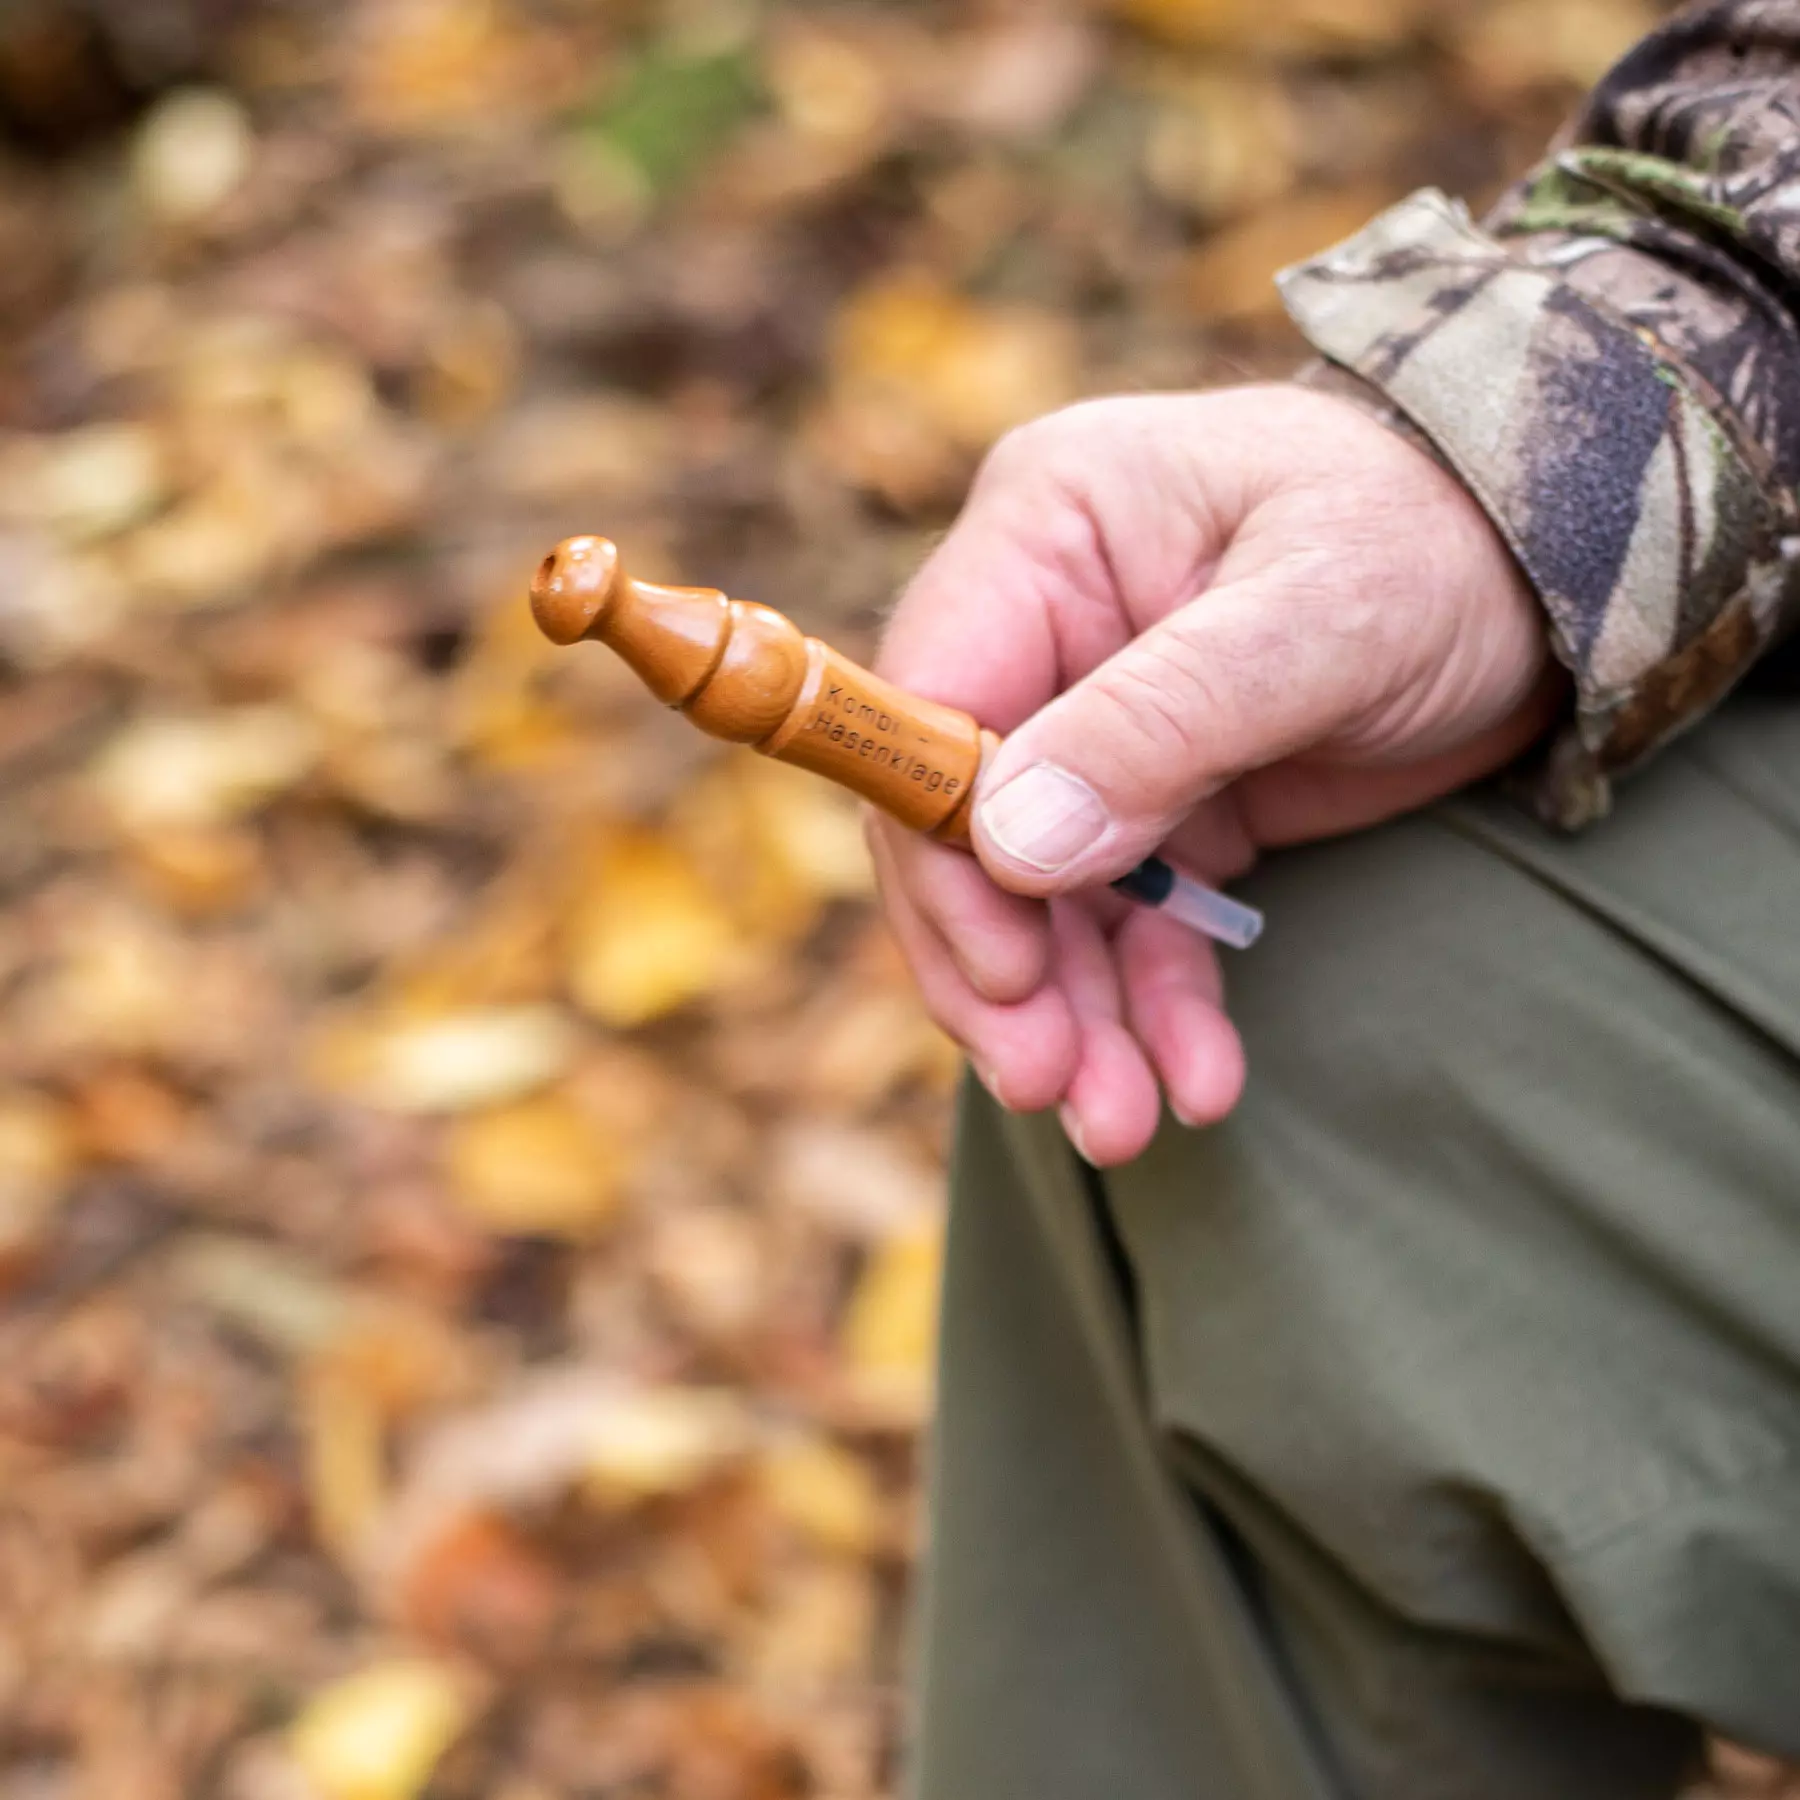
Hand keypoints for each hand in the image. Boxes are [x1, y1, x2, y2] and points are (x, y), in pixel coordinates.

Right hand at [870, 385, 1565, 1164]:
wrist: (1555, 576)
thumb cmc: (1442, 542)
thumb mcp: (1318, 619)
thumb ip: (1159, 724)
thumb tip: (1009, 845)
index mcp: (1048, 532)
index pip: (930, 703)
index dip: (943, 848)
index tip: (1004, 969)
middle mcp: (1047, 630)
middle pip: (963, 823)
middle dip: (1003, 968)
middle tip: (1047, 1084)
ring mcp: (1097, 725)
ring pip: (1039, 897)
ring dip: (1073, 1016)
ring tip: (1119, 1123)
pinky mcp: (1162, 802)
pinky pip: (1132, 920)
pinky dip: (1153, 1005)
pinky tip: (1194, 1080)